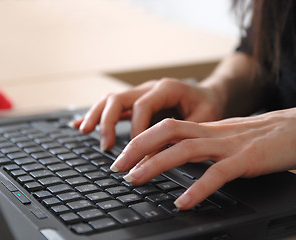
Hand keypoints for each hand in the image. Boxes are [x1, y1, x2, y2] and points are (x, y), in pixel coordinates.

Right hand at [72, 78, 222, 150]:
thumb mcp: (204, 120)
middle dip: (107, 121)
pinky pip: (111, 106)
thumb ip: (181, 135)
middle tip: (105, 146)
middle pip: (119, 98)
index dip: (136, 129)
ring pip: (110, 99)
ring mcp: (140, 93)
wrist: (209, 94)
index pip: (142, 106)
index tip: (136, 150)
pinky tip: (80, 124)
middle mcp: (149, 88)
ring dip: (96, 115)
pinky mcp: (135, 103)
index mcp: (166, 88)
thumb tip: (155, 156)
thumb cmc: (208, 106)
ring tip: (84, 131)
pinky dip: (95, 114)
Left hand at [110, 108, 295, 209]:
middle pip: (166, 132)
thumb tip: (174, 155)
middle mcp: (210, 133)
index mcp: (204, 128)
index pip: (165, 128)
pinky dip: (198, 188)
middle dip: (137, 147)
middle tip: (117, 167)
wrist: (293, 129)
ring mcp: (227, 145)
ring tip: (135, 180)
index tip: (122, 156)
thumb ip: (199, 144)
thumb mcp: (222, 138)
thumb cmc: (257, 137)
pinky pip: (217, 174)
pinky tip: (182, 202)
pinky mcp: (245, 159)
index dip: (140, 139)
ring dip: (156, 164)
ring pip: (184, 149)